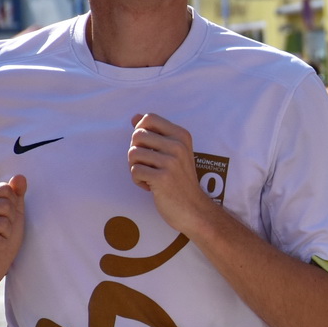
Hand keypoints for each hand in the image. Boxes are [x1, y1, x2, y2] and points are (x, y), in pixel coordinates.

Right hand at [0, 174, 27, 284]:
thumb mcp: (15, 211)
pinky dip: (2, 245)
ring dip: (7, 234)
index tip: (7, 215)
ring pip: (3, 223)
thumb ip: (17, 193)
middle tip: (4, 229)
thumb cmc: (5, 232)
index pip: (5, 189)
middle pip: (5, 205)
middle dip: (11, 220)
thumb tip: (20, 176)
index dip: (14, 204)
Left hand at [129, 113, 217, 236]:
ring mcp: (171, 162)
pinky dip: (138, 180)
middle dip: (136, 151)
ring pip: (133, 153)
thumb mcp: (174, 152)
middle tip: (147, 165)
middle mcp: (178, 146)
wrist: (194, 209)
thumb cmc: (180, 180)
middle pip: (137, 135)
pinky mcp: (163, 178)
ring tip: (149, 176)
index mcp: (182, 135)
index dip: (140, 131)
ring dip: (135, 167)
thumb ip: (155, 133)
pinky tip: (151, 186)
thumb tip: (135, 117)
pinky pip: (135, 171)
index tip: (148, 148)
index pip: (149, 118)